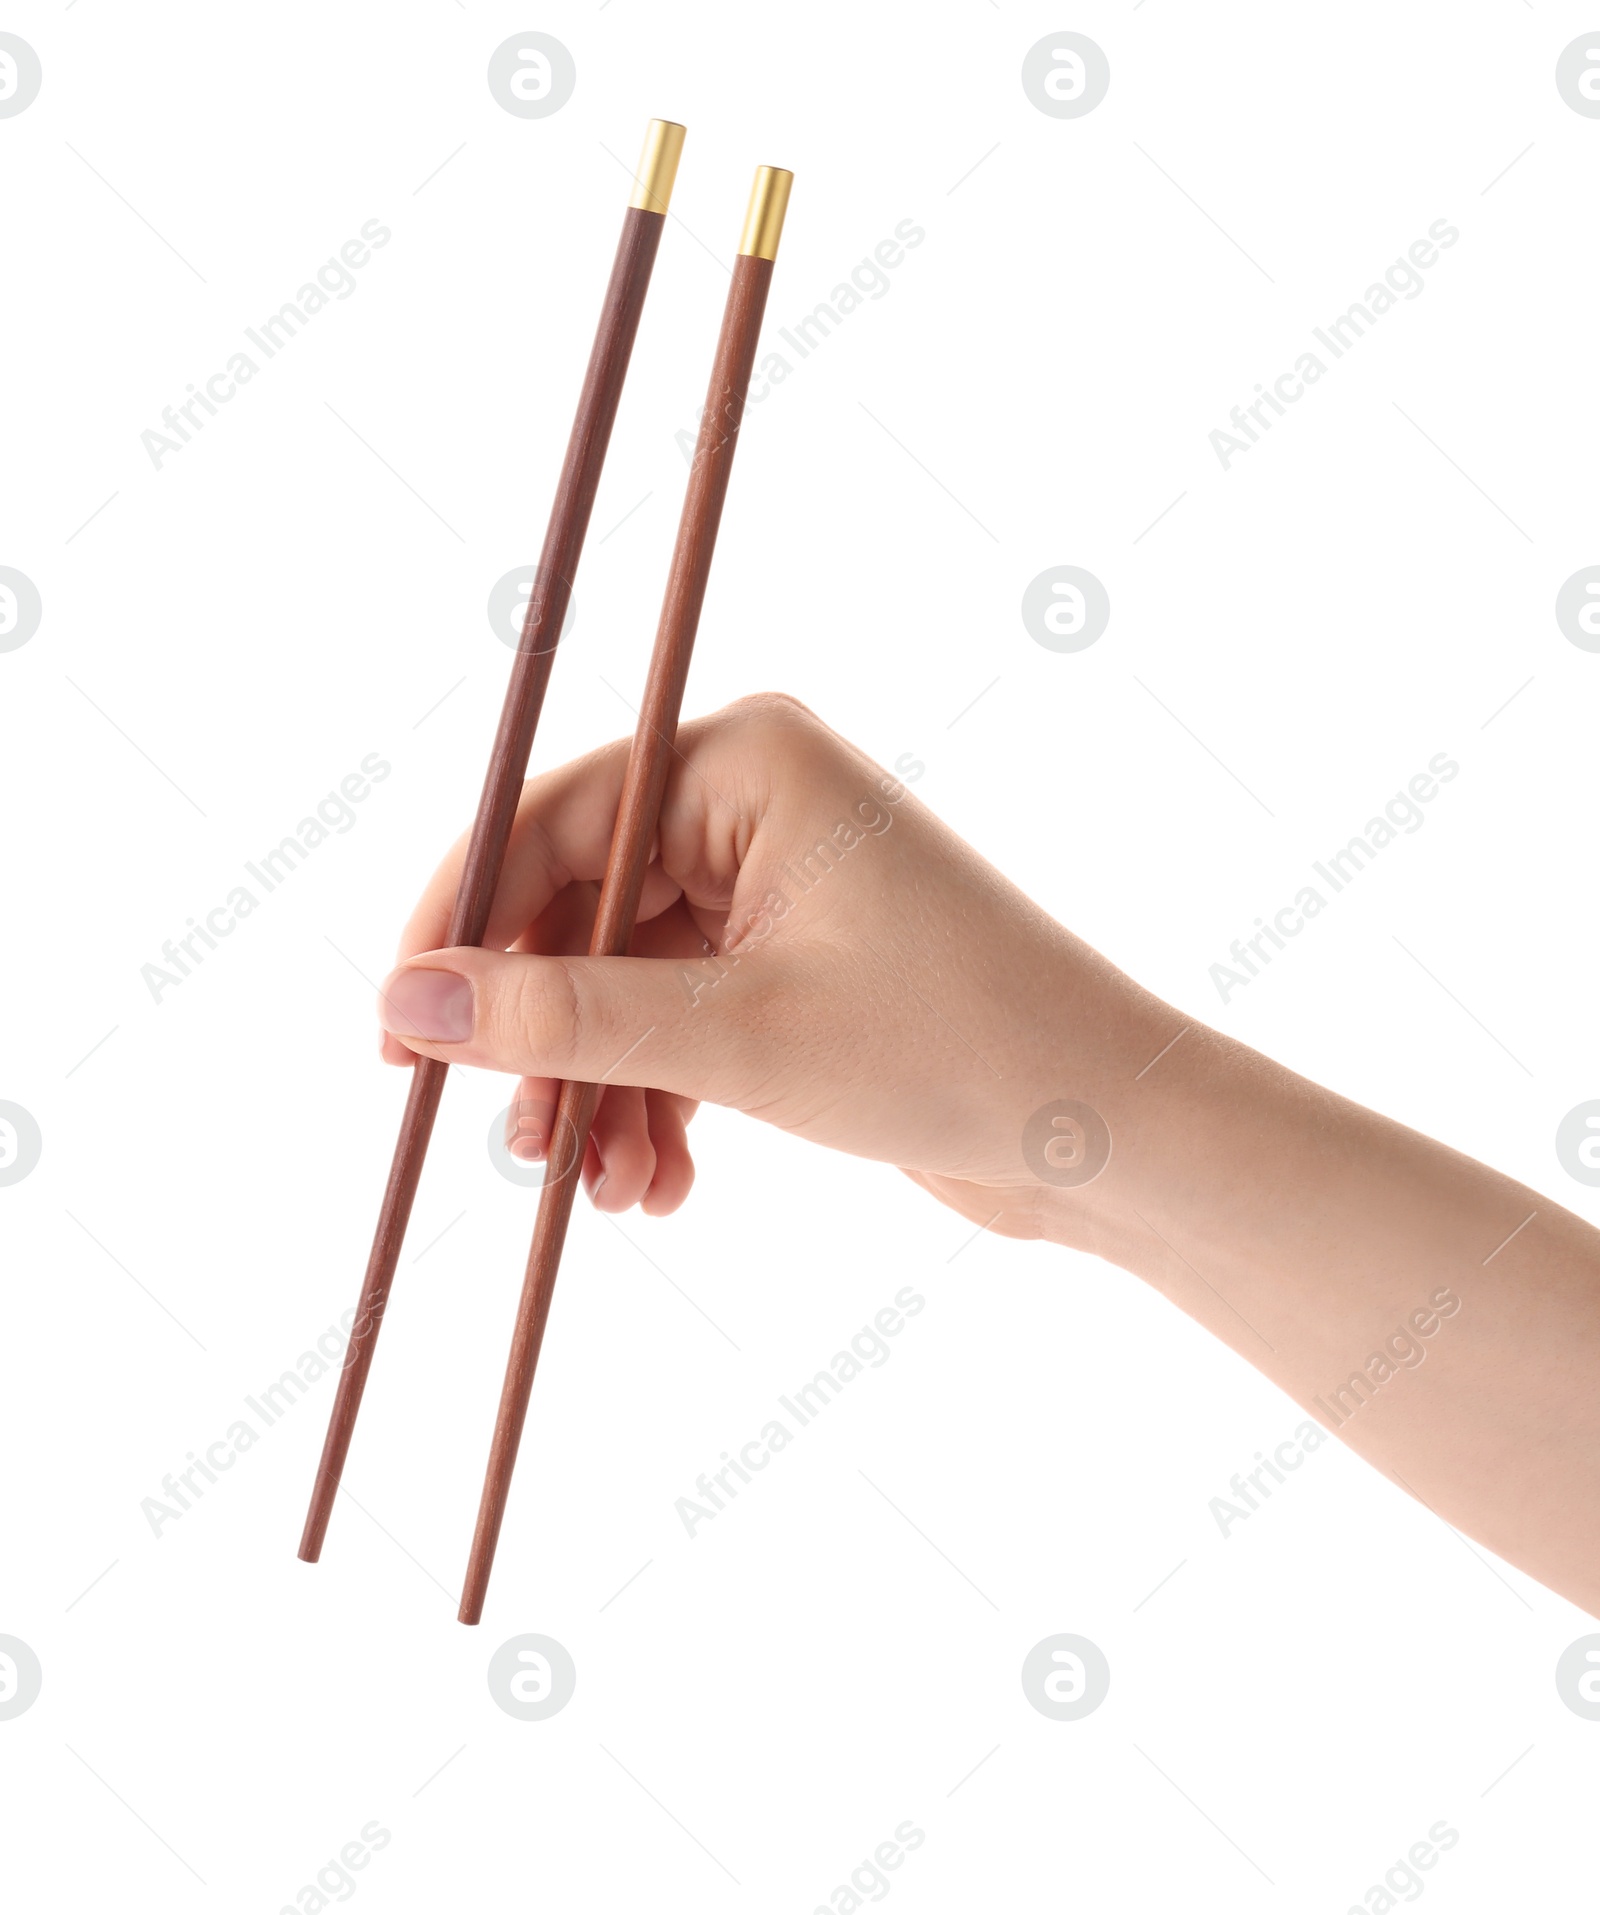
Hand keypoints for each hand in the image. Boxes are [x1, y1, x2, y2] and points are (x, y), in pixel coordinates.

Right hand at [378, 693, 1167, 1234]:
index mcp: (744, 758)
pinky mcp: (783, 965)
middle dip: (543, 1038)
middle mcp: (748, 801)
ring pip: (615, 983)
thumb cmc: (957, 1048)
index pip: (545, 821)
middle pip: (572, 912)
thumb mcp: (739, 1038)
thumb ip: (563, 1017)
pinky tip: (657, 1186)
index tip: (394, 1035)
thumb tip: (404, 1001)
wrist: (1106, 1133)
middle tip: (511, 1141)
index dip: (455, 926)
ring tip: (598, 1188)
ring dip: (596, 1090)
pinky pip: (670, 1023)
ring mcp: (766, 885)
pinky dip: (651, 1103)